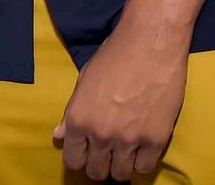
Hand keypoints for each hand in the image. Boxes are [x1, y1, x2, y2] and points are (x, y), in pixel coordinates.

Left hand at [53, 13, 188, 180]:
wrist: (150, 42)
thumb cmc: (114, 54)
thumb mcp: (85, 79)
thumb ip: (71, 111)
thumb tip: (58, 135)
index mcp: (79, 119)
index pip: (72, 160)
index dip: (79, 157)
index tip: (86, 152)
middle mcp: (100, 134)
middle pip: (96, 172)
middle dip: (99, 164)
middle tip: (107, 152)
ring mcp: (128, 140)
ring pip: (120, 175)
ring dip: (121, 164)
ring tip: (124, 150)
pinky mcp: (155, 140)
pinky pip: (145, 168)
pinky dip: (142, 160)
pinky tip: (142, 146)